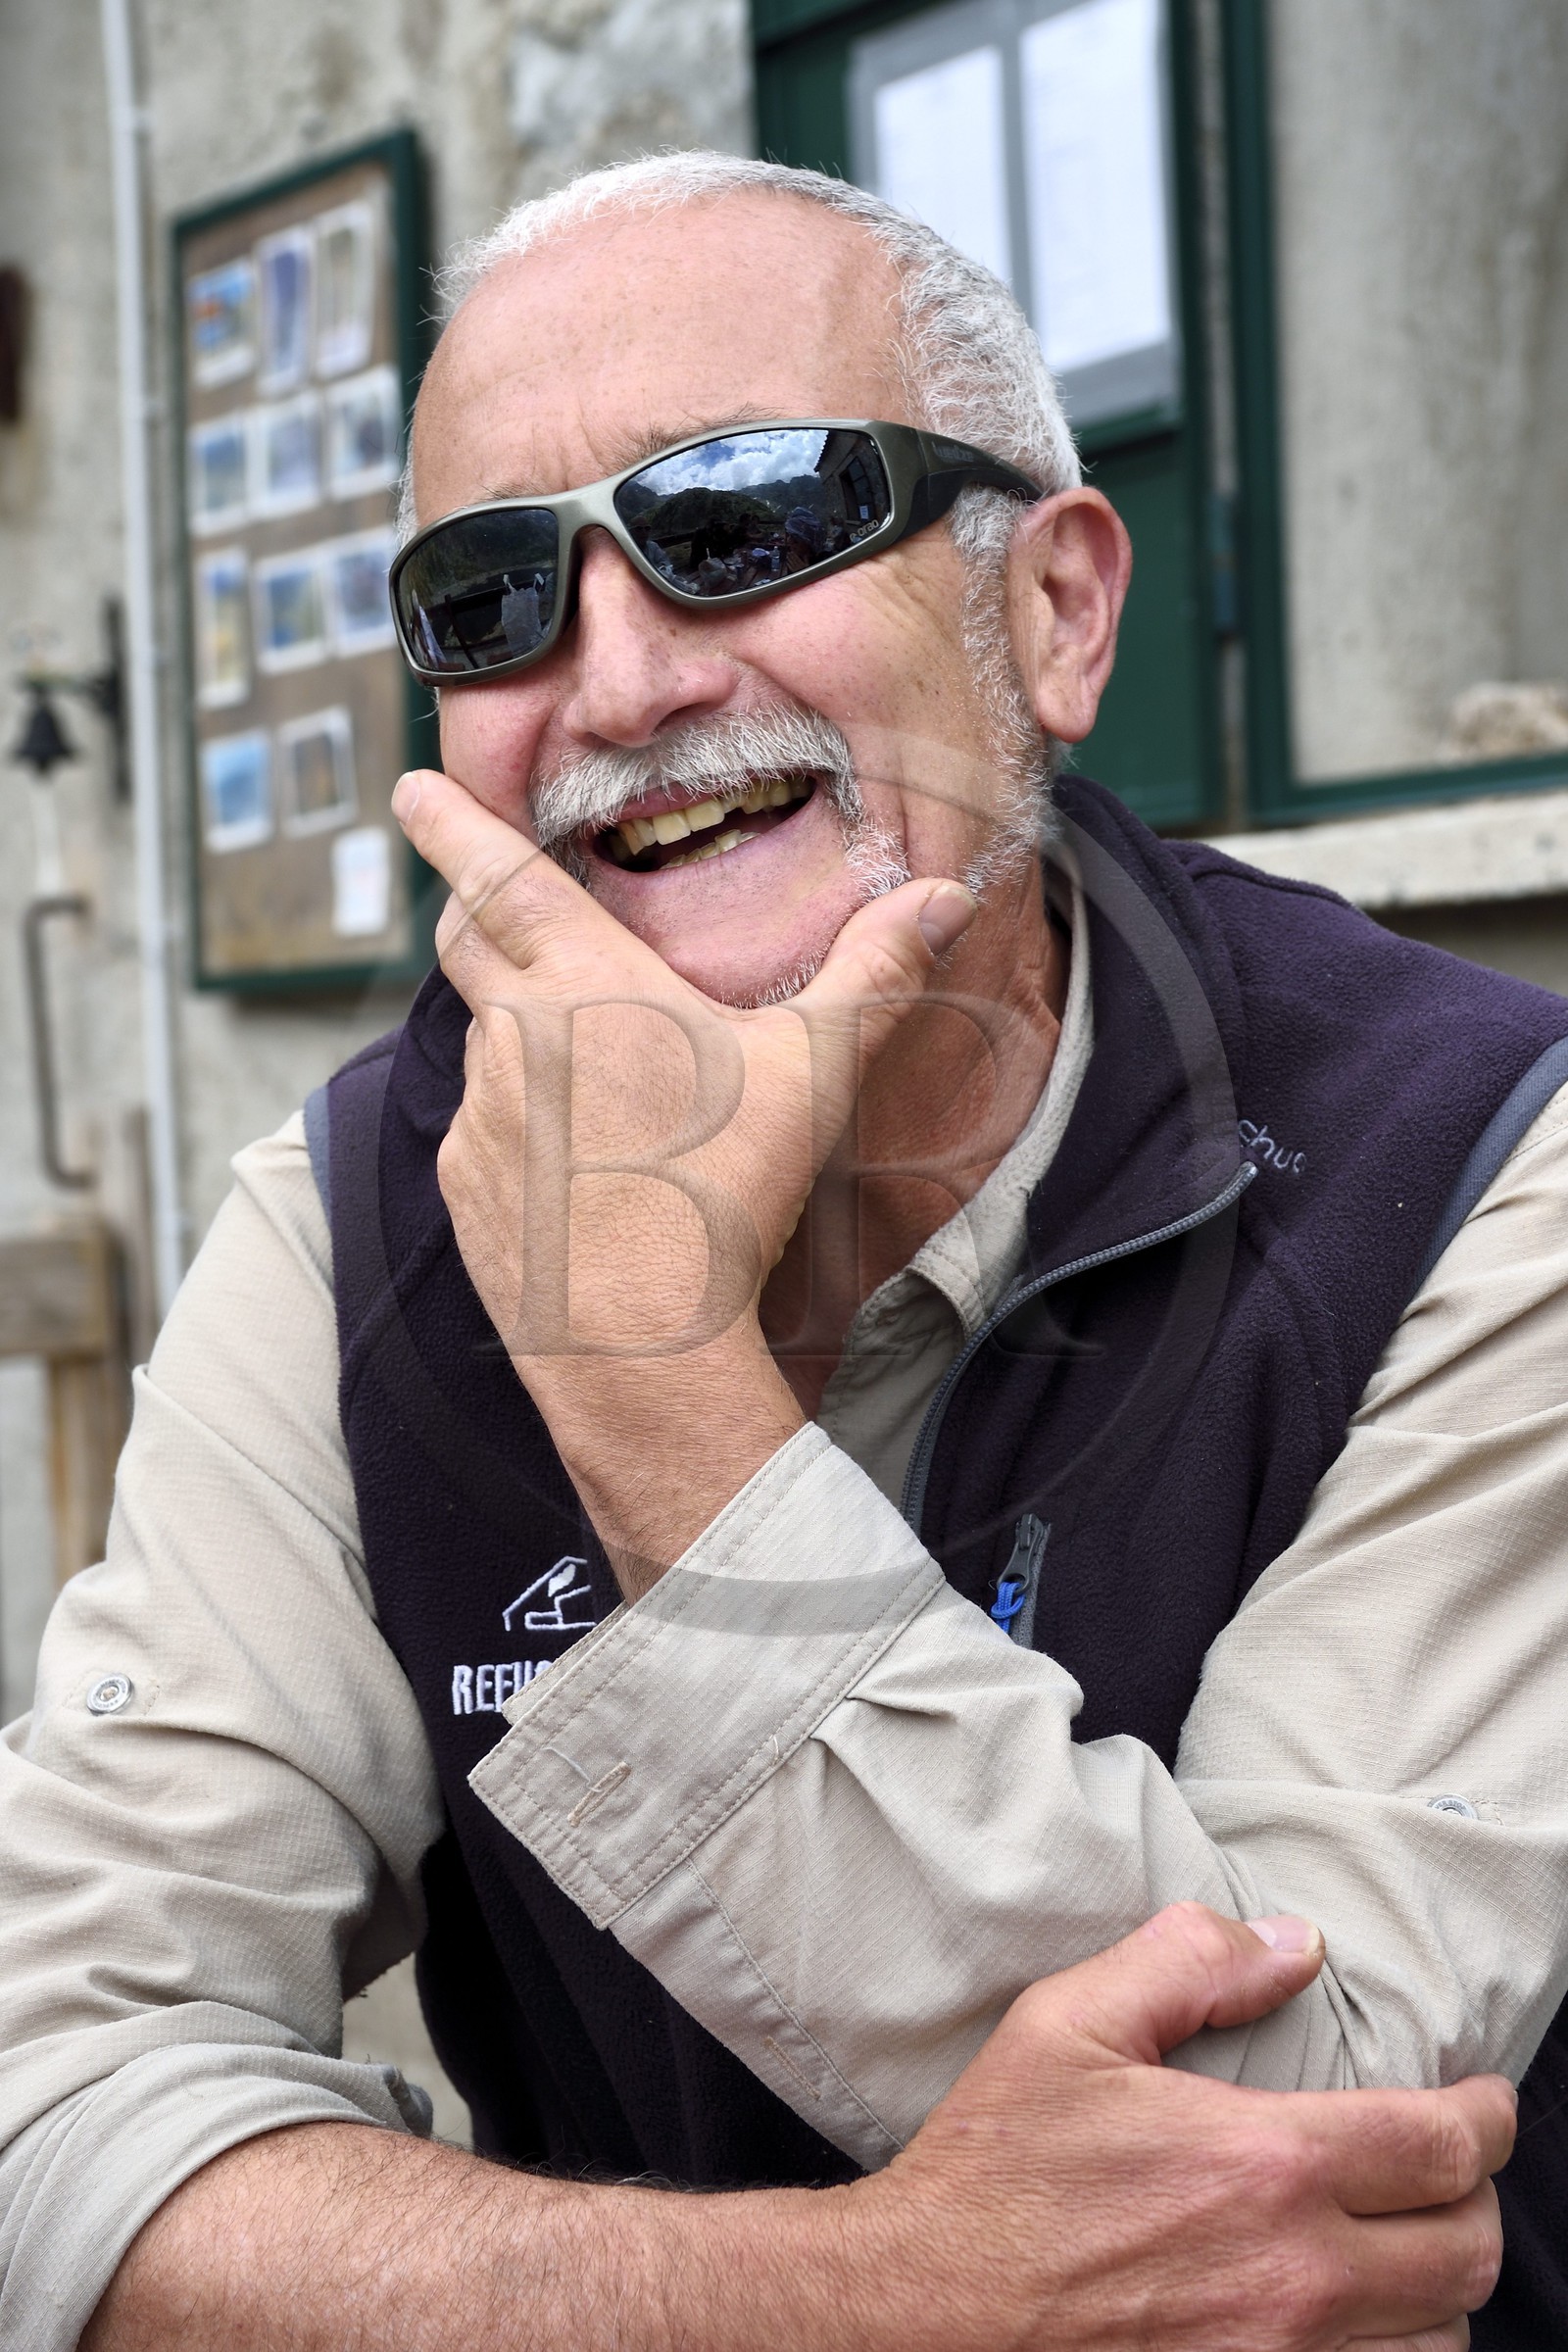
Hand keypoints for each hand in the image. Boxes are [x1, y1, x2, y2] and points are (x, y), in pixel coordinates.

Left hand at [393, 766, 975, 1586]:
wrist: (641, 1346)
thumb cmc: (726, 1197)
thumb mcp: (814, 1076)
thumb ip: (873, 975)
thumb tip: (945, 897)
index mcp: (587, 984)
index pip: (493, 874)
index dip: (450, 821)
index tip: (412, 783)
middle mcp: (514, 1035)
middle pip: (464, 940)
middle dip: (469, 904)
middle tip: (484, 891)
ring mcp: (479, 1113)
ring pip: (486, 1040)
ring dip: (519, 1031)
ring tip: (589, 1071)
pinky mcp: (466, 1183)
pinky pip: (484, 1126)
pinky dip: (519, 1120)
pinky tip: (579, 1160)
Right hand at [841, 1901, 1510, 2351]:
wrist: (926, 2313)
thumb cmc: (994, 2171)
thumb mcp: (1070, 2024)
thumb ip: (1187, 1962)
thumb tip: (1291, 1940)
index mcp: (1261, 2165)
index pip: (1443, 2145)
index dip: (1488, 2116)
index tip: (1483, 2101)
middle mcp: (1293, 2278)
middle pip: (1467, 2253)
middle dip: (1473, 2202)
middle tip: (1444, 2172)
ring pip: (1438, 2346)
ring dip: (1436, 2296)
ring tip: (1403, 2253)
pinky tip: (1352, 2324)